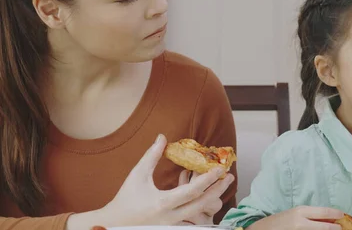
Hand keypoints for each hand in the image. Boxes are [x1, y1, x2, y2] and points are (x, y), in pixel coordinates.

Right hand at [66, 134, 233, 228]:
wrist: (115, 223)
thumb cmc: (125, 198)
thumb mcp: (137, 175)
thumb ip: (151, 156)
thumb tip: (162, 137)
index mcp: (162, 204)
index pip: (191, 192)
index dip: (207, 180)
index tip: (219, 169)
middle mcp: (170, 217)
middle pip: (202, 205)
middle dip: (218, 190)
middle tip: (230, 176)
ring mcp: (173, 224)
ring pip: (200, 213)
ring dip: (213, 198)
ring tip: (223, 184)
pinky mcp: (173, 226)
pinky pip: (193, 217)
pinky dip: (202, 205)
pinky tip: (209, 194)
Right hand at [247, 206, 343, 229]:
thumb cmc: (279, 222)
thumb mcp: (295, 214)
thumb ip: (310, 216)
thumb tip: (328, 218)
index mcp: (301, 211)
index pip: (324, 212)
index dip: (336, 214)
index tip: (343, 216)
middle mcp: (301, 222)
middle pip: (325, 226)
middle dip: (335, 228)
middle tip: (341, 228)